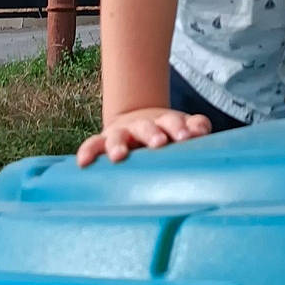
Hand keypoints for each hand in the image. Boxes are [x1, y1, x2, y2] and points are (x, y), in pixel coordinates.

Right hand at [76, 108, 211, 166]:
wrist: (137, 123)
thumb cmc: (166, 133)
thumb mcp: (182, 128)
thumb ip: (196, 127)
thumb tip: (201, 130)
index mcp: (163, 122)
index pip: (172, 122)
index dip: (180, 128)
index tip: (187, 137)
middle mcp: (140, 125)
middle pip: (146, 126)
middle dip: (152, 133)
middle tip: (159, 142)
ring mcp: (120, 133)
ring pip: (118, 137)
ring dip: (118, 145)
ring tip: (119, 156)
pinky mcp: (103, 142)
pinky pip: (92, 145)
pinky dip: (87, 151)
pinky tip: (83, 162)